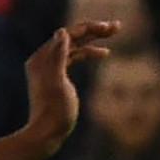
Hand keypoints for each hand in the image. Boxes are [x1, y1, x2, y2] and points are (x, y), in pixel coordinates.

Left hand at [25, 20, 118, 141]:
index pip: (67, 35)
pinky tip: (104, 53)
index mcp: (42, 58)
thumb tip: (63, 32)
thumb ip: (58, 56)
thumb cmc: (54, 110)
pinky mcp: (59, 77)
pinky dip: (89, 53)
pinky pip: (75, 58)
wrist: (48, 132)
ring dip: (94, 40)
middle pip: (72, 38)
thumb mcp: (57, 82)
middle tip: (116, 26)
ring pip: (75, 47)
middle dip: (93, 31)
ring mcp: (52, 68)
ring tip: (113, 33)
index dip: (88, 29)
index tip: (108, 27)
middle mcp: (45, 59)